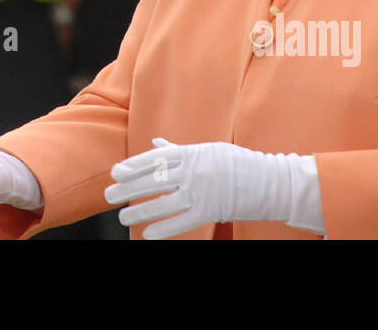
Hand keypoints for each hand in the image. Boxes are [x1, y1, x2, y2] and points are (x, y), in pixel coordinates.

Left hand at [105, 137, 291, 238]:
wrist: (269, 180)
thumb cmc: (236, 162)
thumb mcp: (206, 150)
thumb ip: (178, 149)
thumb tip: (155, 143)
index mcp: (191, 153)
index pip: (155, 159)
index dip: (133, 166)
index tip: (115, 173)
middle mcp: (193, 171)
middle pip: (154, 180)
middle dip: (129, 189)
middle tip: (109, 195)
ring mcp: (201, 192)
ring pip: (164, 203)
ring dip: (140, 211)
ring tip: (122, 216)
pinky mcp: (211, 211)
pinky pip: (183, 221)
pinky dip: (164, 228)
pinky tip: (147, 234)